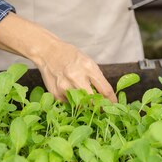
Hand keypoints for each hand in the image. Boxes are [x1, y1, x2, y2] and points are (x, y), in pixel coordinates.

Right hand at [0, 13, 116, 102]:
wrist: (47, 52)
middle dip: (100, 107)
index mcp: (88, 67)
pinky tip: (70, 92)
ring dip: (86, 105)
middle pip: (94, 101)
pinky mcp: (56, 94)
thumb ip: (97, 78)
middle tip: (102, 108)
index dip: (112, 100)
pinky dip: (73, 101)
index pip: (105, 90)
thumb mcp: (88, 62)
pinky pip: (69, 104)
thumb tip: (106, 96)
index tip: (114, 104)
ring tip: (85, 100)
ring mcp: (65, 87)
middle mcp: (76, 77)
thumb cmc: (70, 56)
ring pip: (82, 105)